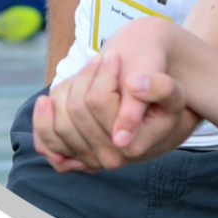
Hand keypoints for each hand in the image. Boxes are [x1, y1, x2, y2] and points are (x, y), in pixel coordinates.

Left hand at [32, 19, 197, 173]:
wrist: (159, 123)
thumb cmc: (165, 104)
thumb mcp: (174, 92)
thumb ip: (160, 88)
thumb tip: (134, 86)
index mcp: (130, 144)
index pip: (97, 100)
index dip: (103, 73)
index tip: (114, 55)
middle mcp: (107, 159)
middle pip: (76, 109)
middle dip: (86, 76)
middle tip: (102, 59)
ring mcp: (89, 161)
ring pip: (57, 121)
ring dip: (67, 90)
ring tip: (85, 76)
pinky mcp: (74, 160)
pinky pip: (47, 143)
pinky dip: (44, 122)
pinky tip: (49, 102)